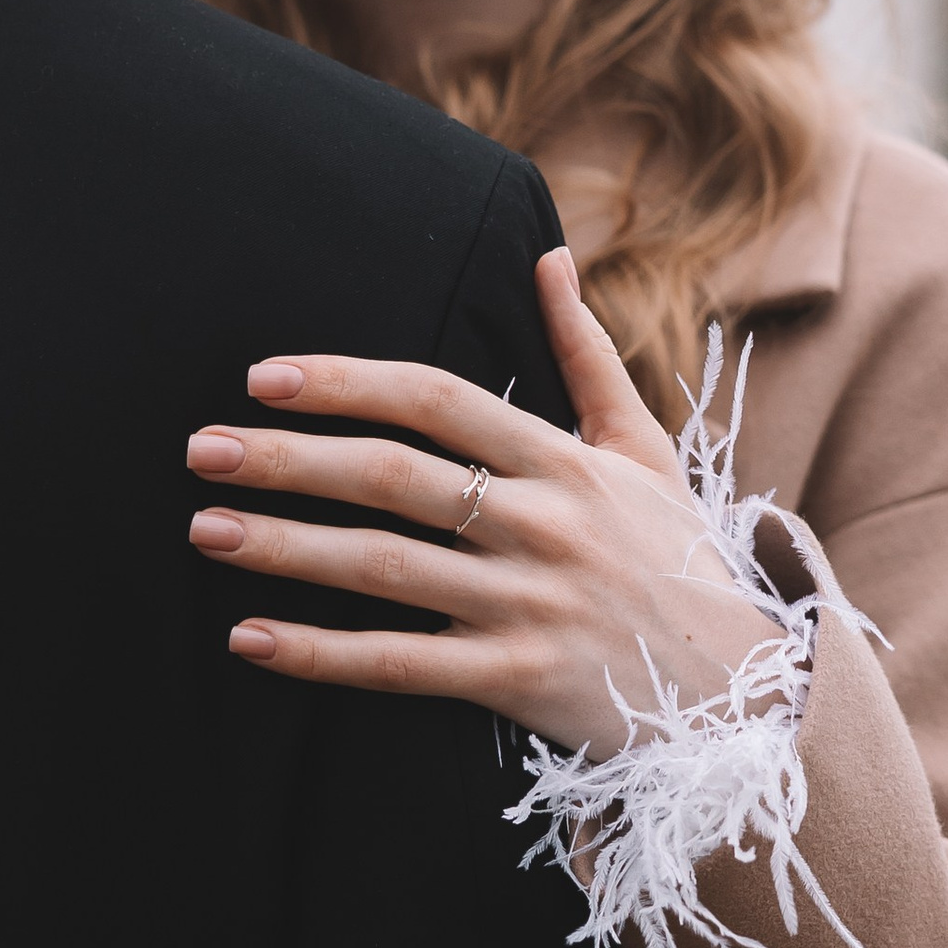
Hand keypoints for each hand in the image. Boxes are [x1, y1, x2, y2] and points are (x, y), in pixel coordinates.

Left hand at [187, 251, 775, 753]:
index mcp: (566, 462)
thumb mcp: (644, 449)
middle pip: (396, 478)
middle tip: (202, 449)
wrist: (745, 693)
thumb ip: (588, 354)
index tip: (265, 376)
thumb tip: (550, 255)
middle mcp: (544, 526)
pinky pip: (401, 666)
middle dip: (292, 459)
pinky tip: (249, 637)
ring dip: (287, 548)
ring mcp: (529, 606)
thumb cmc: (680, 560)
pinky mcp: (518, 682)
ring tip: (204, 530)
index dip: (348, 381)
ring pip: (386, 570)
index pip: (440, 400)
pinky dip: (321, 654)